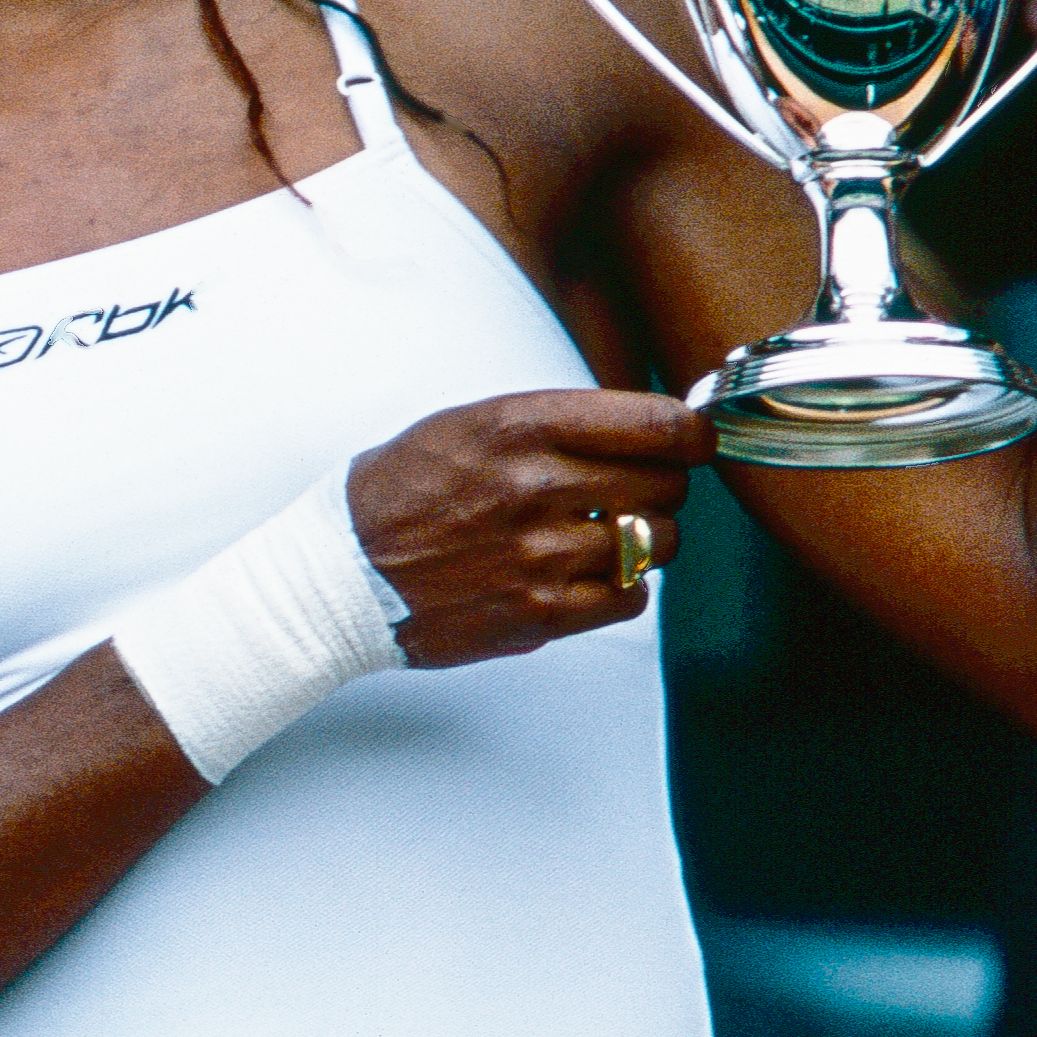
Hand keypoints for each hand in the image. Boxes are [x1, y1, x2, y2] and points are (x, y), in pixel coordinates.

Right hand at [345, 391, 710, 669]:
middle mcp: (536, 487)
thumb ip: (552, 423)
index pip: (656, 424)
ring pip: (656, 545)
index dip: (691, 434)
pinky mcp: (539, 613)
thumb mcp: (468, 423)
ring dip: (645, 540)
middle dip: (664, 486)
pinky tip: (590, 575)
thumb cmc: (400, 492)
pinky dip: (622, 587)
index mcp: (520, 426)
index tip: (693, 441)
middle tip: (638, 491)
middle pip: (666, 485)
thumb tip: (636, 429)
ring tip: (608, 536)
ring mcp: (540, 555)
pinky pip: (629, 599)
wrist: (343, 572)